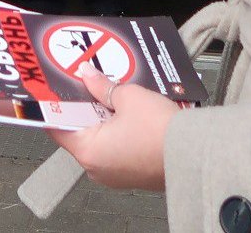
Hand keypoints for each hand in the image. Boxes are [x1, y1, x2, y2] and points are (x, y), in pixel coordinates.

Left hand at [48, 63, 177, 190]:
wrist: (194, 153)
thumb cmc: (161, 132)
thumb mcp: (127, 96)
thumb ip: (102, 85)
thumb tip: (87, 75)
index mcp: (88, 152)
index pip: (57, 126)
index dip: (57, 104)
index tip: (57, 87)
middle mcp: (97, 169)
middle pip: (80, 130)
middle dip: (86, 105)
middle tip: (89, 82)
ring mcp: (115, 174)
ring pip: (99, 138)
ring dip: (104, 116)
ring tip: (112, 93)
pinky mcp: (131, 173)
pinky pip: (116, 147)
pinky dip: (117, 129)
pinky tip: (127, 110)